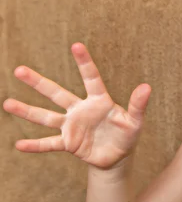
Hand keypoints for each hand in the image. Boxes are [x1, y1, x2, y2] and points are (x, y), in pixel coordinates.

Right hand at [3, 43, 150, 169]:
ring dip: (28, 111)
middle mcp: (81, 110)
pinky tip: (19, 145)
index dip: (84, 63)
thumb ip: (138, 105)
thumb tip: (147, 87)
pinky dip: (36, 145)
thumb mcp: (135, 121)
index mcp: (99, 101)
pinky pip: (49, 143)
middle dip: (39, 83)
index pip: (91, 78)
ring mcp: (72, 126)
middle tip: (19, 70)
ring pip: (47, 116)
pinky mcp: (69, 143)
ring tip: (7, 103)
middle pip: (57, 93)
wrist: (118, 157)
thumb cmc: (127, 134)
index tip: (76, 45)